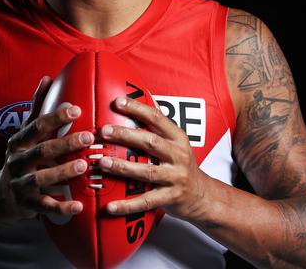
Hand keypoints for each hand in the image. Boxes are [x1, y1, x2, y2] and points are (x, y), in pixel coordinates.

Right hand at [0, 76, 94, 223]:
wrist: (0, 195)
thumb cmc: (21, 157)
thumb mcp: (25, 133)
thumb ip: (36, 107)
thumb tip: (47, 78)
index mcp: (18, 142)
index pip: (36, 126)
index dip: (55, 117)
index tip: (76, 109)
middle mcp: (17, 162)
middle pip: (41, 151)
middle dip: (65, 143)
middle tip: (89, 136)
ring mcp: (21, 184)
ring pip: (41, 178)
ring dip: (62, 173)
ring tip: (84, 166)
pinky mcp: (27, 204)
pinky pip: (45, 206)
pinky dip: (61, 207)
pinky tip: (79, 205)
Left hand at [96, 96, 206, 221]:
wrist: (202, 196)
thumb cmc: (182, 165)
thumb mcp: (177, 142)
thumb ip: (160, 125)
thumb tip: (145, 99)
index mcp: (178, 138)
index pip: (157, 118)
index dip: (137, 109)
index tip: (117, 102)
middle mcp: (178, 156)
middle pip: (151, 142)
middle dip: (126, 135)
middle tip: (104, 131)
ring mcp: (175, 178)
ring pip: (146, 172)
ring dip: (122, 167)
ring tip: (102, 163)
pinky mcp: (170, 198)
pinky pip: (146, 201)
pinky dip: (127, 205)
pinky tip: (110, 206)